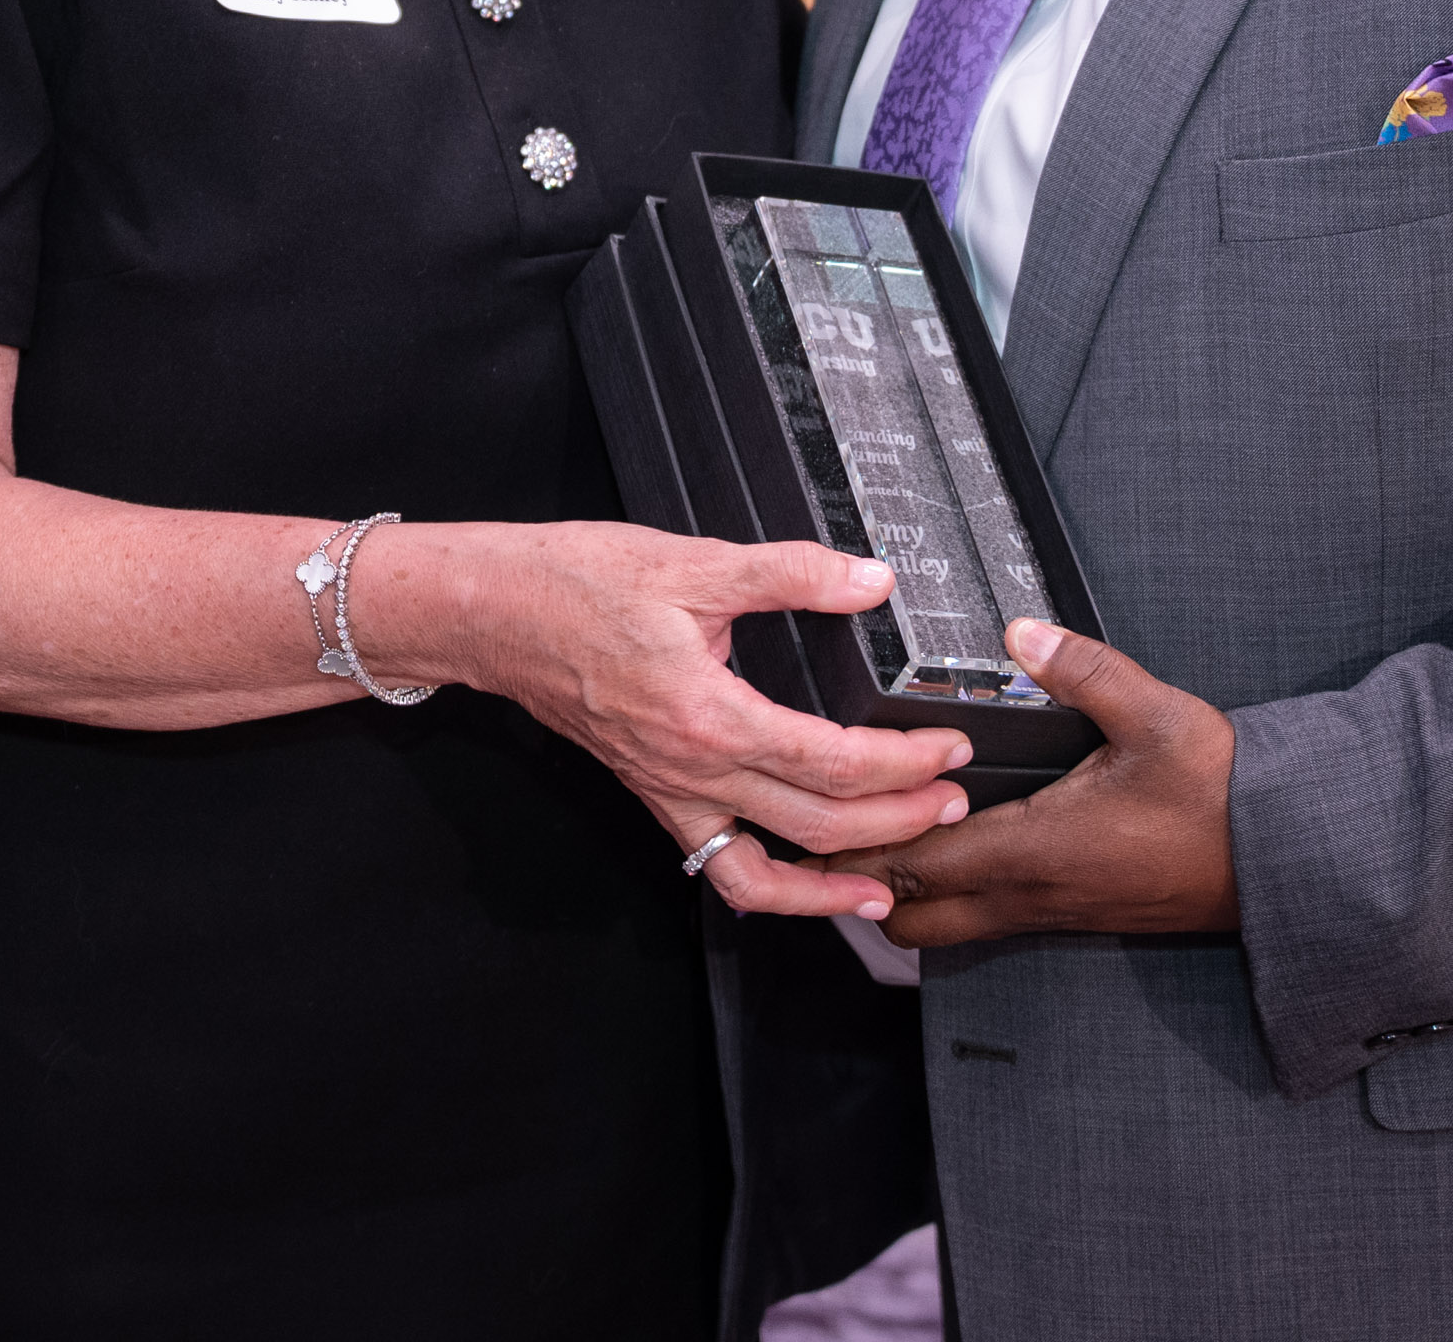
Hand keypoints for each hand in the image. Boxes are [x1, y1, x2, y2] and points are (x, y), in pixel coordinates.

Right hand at [410, 524, 976, 921]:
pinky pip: (722, 868)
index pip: (832, 760)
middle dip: (901, 819)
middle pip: (818, 824)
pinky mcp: (656, 798)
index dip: (904, 761)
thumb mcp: (695, 562)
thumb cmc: (578, 584)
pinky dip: (776, 889)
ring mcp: (671, 794)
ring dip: (843, 875)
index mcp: (710, 716)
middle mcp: (692, 771)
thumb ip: (791, 572)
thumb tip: (870, 580)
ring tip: (899, 871)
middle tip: (957, 797)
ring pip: (772, 869)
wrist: (495, 613)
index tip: (950, 743)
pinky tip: (813, 883)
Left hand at [821, 619, 1236, 946]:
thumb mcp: (1155, 714)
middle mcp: (1031, 895)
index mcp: (1033, 849)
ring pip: (950, 927)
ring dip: (909, 895)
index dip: (859, 842)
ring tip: (879, 834)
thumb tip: (1021, 630)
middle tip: (832, 830)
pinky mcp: (1078, 915)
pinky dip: (955, 898)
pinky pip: (991, 920)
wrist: (1289, 858)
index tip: (817, 815)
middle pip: (912, 919)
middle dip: (863, 885)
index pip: (914, 864)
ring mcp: (1054, 913)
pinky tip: (956, 845)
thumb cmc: (1223, 795)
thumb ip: (1082, 669)